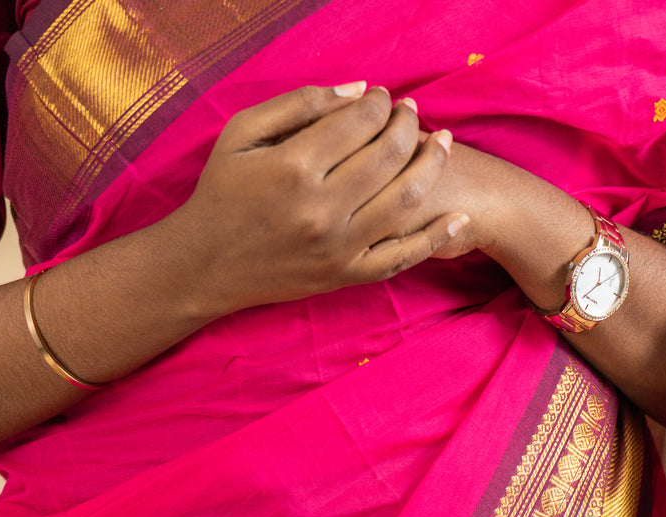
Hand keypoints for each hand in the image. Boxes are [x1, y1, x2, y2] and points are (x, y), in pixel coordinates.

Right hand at [162, 84, 468, 319]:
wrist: (206, 265)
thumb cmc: (222, 192)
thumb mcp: (243, 133)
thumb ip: (300, 105)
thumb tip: (359, 90)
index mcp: (295, 167)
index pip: (359, 122)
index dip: (380, 103)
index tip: (384, 97)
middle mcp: (323, 209)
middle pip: (389, 155)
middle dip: (409, 125)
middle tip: (413, 112)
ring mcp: (340, 247)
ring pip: (405, 201)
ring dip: (431, 166)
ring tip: (441, 142)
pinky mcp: (347, 276)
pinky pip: (402, 257)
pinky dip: (436, 238)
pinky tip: (459, 216)